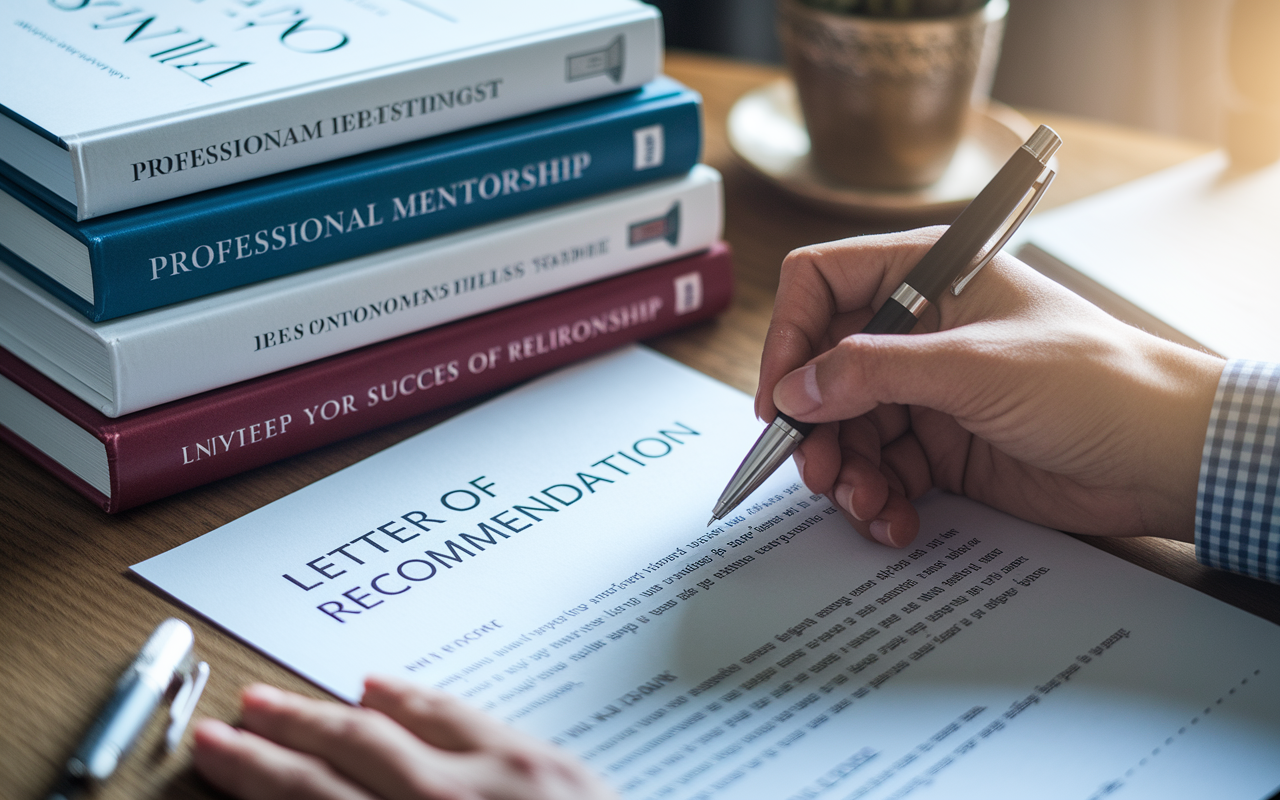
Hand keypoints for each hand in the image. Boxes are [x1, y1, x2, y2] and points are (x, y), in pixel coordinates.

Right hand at [193, 677, 617, 799]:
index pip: (309, 796)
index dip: (253, 769)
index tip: (215, 747)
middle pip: (348, 748)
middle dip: (286, 727)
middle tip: (242, 711)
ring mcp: (510, 777)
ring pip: (404, 720)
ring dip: (341, 706)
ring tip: (295, 697)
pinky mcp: (554, 763)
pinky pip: (468, 714)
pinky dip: (416, 700)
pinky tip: (386, 690)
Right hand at [756, 228, 1224, 547]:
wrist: (1165, 456)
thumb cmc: (1097, 382)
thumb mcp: (973, 367)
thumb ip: (873, 373)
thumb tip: (795, 390)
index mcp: (928, 277)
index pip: (822, 284)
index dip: (789, 337)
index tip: (780, 398)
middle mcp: (919, 330)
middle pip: (824, 368)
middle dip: (816, 425)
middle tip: (819, 470)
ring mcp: (929, 391)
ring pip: (847, 428)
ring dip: (846, 472)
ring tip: (867, 503)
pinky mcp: (942, 446)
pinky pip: (883, 471)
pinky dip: (878, 498)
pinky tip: (895, 519)